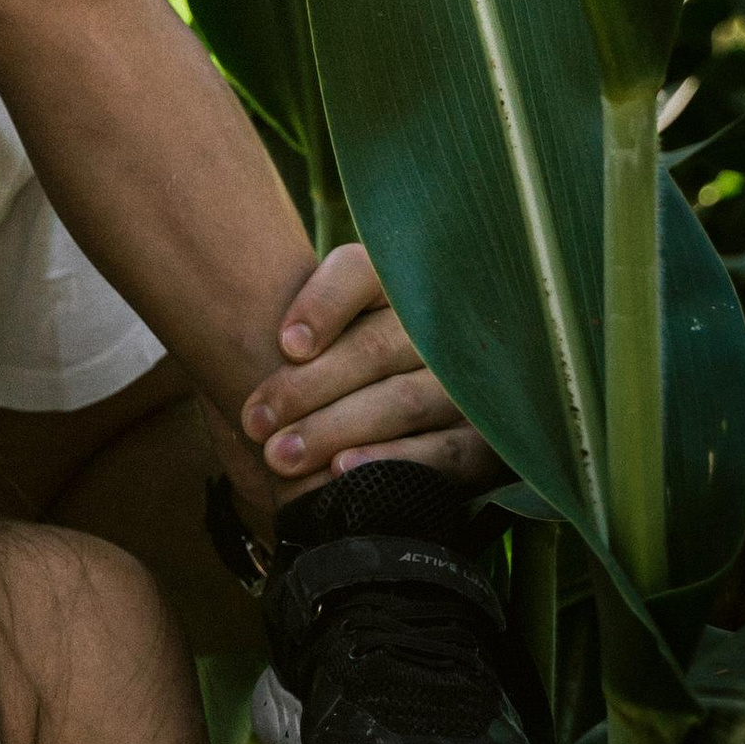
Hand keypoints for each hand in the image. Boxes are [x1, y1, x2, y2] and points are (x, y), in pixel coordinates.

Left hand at [240, 241, 496, 491]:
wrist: (422, 433)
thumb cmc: (341, 375)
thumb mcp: (323, 340)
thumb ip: (300, 331)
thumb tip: (281, 346)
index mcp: (402, 286)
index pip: (361, 273)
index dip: (324, 304)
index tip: (285, 344)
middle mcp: (446, 327)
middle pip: (374, 347)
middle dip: (307, 388)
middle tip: (255, 422)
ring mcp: (474, 384)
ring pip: (402, 401)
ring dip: (336, 429)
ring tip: (282, 454)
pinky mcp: (489, 440)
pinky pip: (444, 452)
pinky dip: (391, 460)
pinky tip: (342, 470)